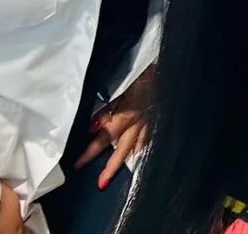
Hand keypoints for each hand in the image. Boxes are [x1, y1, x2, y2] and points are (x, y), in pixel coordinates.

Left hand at [74, 68, 154, 189]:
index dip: (90, 152)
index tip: (78, 165)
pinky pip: (151, 135)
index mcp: (126, 114)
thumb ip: (108, 108)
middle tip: (101, 183)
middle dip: (111, 167)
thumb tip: (93, 127)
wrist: (170, 64)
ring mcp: (152, 121)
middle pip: (122, 149)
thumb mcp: (120, 86)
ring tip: (122, 171)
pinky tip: (142, 149)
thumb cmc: (142, 71)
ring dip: (129, 158)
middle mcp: (139, 122)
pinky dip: (145, 144)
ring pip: (140, 145)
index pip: (104, 137)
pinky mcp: (161, 117)